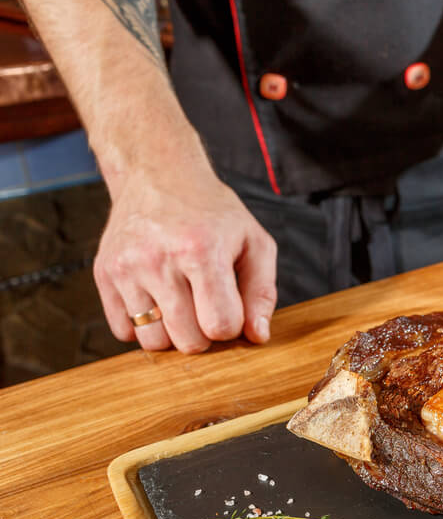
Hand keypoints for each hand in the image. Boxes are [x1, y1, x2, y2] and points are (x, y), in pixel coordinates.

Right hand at [93, 167, 276, 353]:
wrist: (159, 175)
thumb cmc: (213, 214)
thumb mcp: (254, 242)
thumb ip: (262, 292)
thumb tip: (257, 337)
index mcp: (201, 250)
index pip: (221, 325)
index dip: (232, 325)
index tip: (230, 307)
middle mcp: (158, 260)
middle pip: (188, 341)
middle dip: (205, 334)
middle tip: (207, 306)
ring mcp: (125, 268)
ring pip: (154, 343)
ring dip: (173, 334)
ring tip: (182, 304)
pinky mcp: (103, 274)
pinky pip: (123, 331)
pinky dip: (143, 326)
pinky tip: (157, 300)